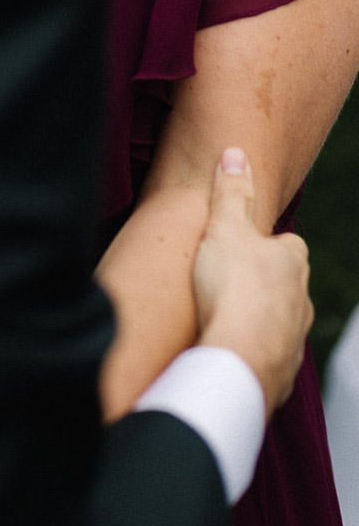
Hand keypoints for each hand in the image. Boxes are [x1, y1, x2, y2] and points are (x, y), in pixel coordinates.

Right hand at [194, 149, 312, 417]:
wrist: (237, 359)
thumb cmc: (232, 289)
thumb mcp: (224, 228)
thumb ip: (230, 193)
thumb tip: (235, 153)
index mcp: (292, 262)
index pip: (287, 245)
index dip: (264, 244)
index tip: (241, 246)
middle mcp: (301, 300)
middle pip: (285, 286)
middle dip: (262, 284)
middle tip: (227, 282)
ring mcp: (293, 339)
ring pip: (279, 323)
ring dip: (258, 321)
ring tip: (224, 319)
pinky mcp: (280, 373)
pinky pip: (267, 358)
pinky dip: (251, 353)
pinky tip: (228, 350)